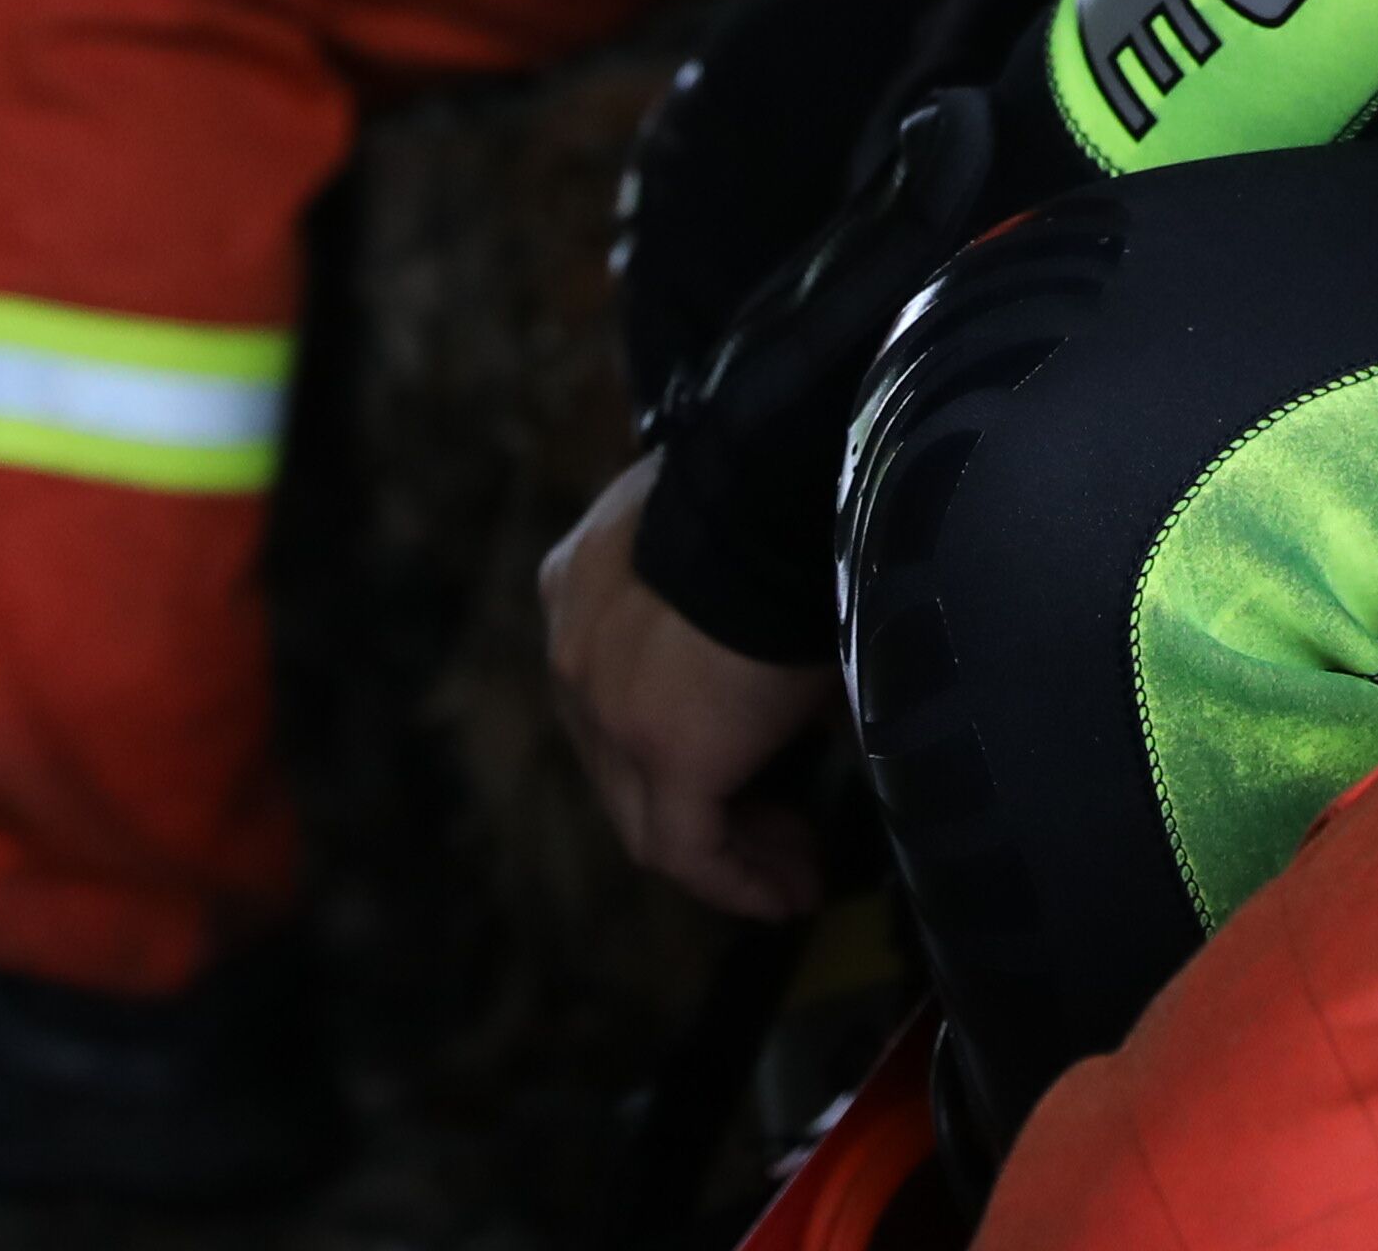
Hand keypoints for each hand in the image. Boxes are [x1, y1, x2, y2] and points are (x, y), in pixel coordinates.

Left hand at [538, 458, 837, 916]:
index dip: (674, 735)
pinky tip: (786, 897)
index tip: (737, 759)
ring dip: (724, 848)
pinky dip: (734, 880)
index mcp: (582, 582)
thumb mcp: (738, 540)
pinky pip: (686, 849)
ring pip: (647, 811)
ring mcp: (606, 703)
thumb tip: (804, 675)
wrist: (783, 481)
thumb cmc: (784, 495)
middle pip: (621, 760)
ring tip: (792, 875)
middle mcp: (573, 646)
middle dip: (700, 802)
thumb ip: (742, 609)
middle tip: (779, 832)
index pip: (612, 690)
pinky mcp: (663, 749)